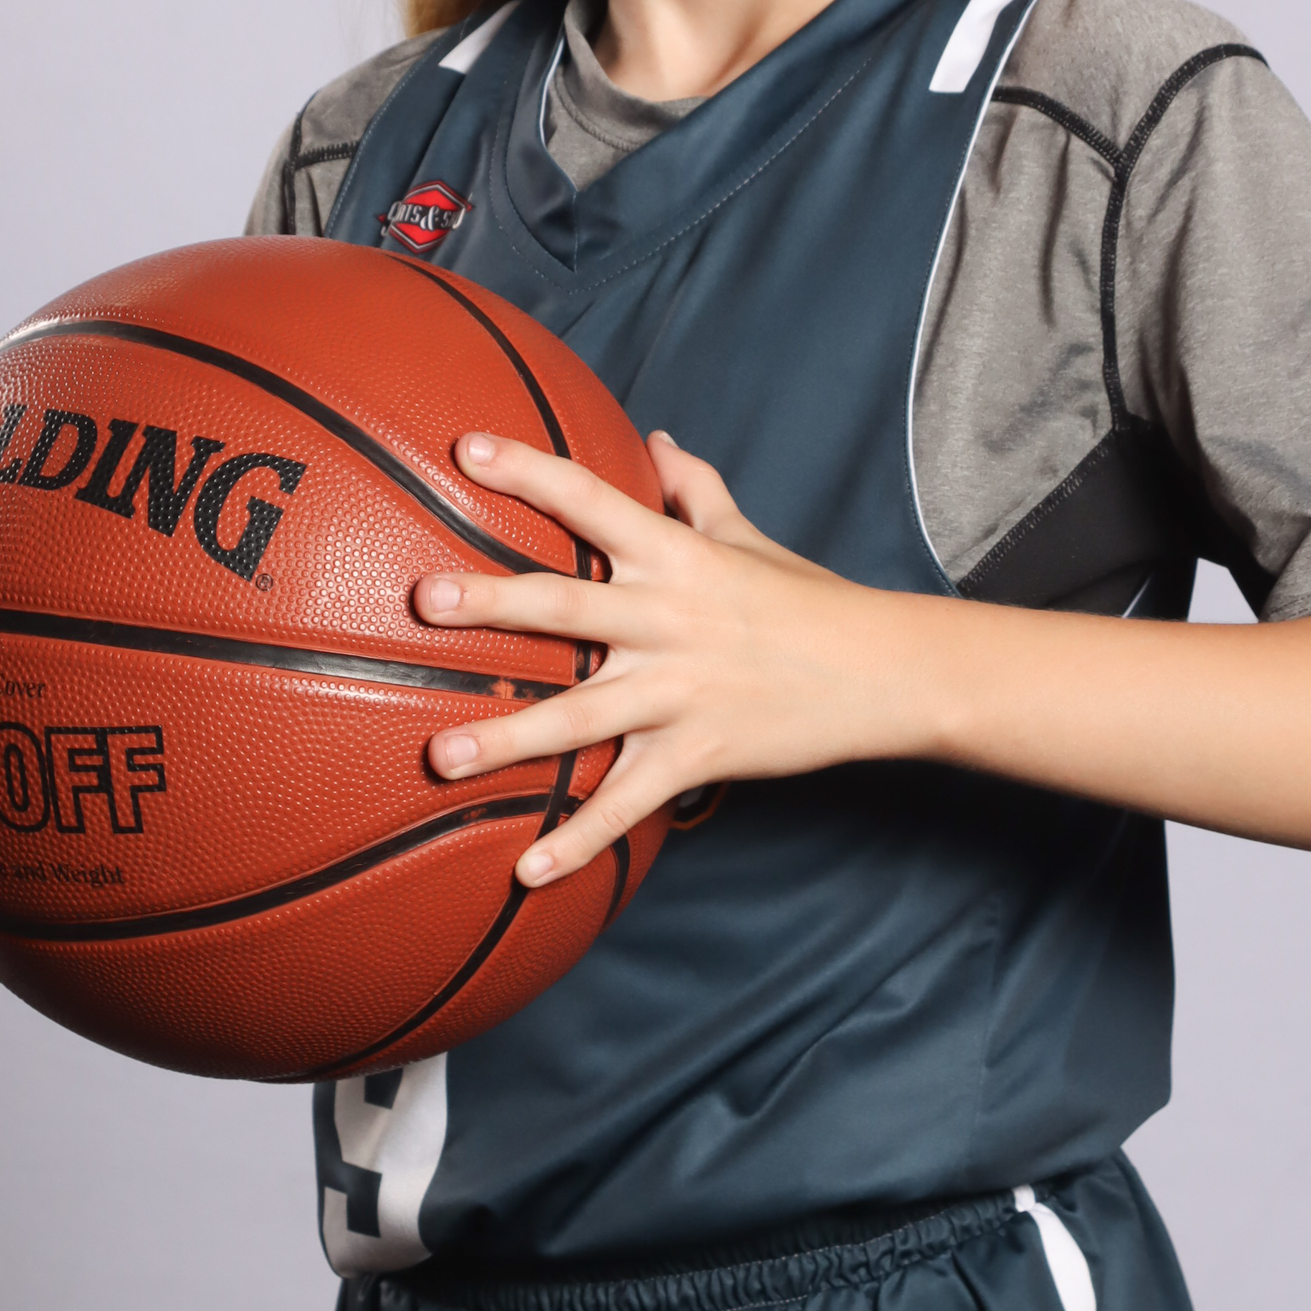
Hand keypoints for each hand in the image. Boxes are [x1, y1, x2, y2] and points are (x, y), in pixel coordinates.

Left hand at [414, 432, 916, 885]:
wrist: (884, 673)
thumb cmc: (809, 600)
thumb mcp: (749, 537)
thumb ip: (695, 488)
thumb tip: (654, 438)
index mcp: (676, 556)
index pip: (593, 500)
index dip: (530, 473)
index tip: (467, 453)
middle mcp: (669, 619)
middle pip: (568, 605)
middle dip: (494, 603)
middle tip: (426, 599)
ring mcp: (680, 691)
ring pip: (580, 716)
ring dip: (507, 738)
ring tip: (438, 755)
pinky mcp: (697, 754)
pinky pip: (628, 803)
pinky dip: (579, 840)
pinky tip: (526, 872)